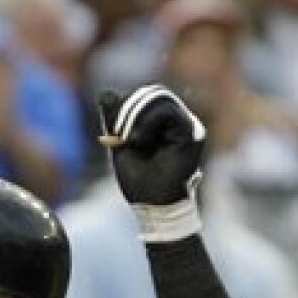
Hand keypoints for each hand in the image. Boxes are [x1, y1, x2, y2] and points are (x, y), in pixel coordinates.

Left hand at [98, 85, 205, 206]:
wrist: (151, 204)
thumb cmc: (138, 180)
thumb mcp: (120, 143)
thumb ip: (115, 119)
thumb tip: (105, 93)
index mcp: (163, 123)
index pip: (145, 96)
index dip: (124, 105)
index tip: (113, 132)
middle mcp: (178, 122)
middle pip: (154, 93)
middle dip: (129, 107)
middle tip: (117, 131)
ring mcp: (187, 126)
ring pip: (161, 97)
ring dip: (136, 114)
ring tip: (128, 139)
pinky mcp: (192, 133)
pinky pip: (169, 111)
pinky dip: (148, 122)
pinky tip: (138, 141)